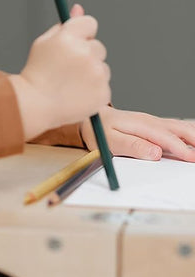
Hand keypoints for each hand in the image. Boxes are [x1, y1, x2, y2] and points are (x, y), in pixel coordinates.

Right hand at [10, 5, 110, 138]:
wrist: (35, 104)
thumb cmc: (36, 73)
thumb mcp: (43, 43)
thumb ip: (63, 26)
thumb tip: (79, 9)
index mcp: (69, 38)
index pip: (90, 23)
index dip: (81, 33)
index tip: (73, 44)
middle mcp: (85, 53)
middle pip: (98, 46)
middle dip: (86, 54)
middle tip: (66, 68)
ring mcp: (96, 74)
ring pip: (102, 66)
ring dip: (91, 72)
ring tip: (69, 83)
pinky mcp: (103, 92)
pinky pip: (103, 84)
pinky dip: (93, 89)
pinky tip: (75, 93)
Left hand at [80, 107, 194, 161]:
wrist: (93, 117)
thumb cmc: (100, 130)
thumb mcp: (110, 141)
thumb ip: (132, 146)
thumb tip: (155, 153)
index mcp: (140, 125)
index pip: (166, 137)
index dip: (181, 149)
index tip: (192, 159)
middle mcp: (150, 121)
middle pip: (179, 129)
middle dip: (194, 141)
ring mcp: (153, 122)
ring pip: (180, 127)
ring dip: (193, 137)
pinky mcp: (154, 125)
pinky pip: (175, 128)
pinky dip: (188, 134)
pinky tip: (193, 142)